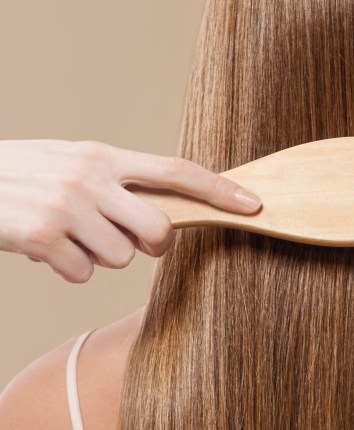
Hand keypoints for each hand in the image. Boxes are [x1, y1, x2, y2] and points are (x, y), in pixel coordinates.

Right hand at [0, 139, 261, 282]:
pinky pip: (82, 274)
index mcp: (102, 155)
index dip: (219, 189)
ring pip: (120, 258)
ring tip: (66, 234)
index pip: (175, 171)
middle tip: (127, 240)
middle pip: (159, 229)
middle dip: (152, 246)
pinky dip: (66, 269)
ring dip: (96, 256)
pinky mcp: (43, 236)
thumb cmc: (23, 177)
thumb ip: (117, 183)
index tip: (254, 203)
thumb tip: (164, 219)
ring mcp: (67, 206)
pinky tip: (45, 248)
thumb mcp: (71, 164)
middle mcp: (90, 176)